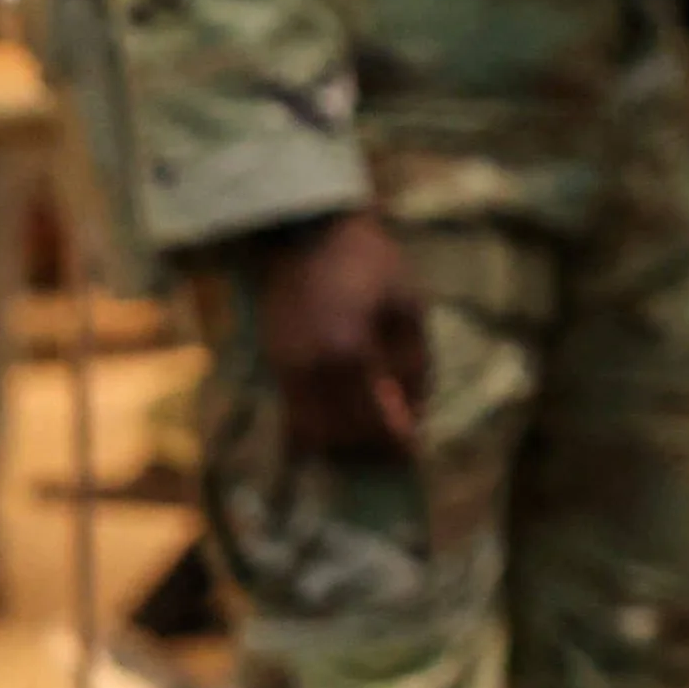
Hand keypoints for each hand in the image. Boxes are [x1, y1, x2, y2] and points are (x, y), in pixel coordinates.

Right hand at [255, 211, 429, 458]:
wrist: (311, 234)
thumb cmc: (372, 265)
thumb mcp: (409, 308)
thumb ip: (414, 365)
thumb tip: (415, 413)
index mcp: (351, 353)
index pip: (371, 422)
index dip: (394, 444)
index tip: (412, 453)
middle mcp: (312, 369)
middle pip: (336, 438)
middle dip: (367, 450)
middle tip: (392, 446)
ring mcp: (286, 369)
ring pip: (307, 434)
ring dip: (339, 443)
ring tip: (368, 432)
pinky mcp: (273, 364)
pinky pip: (291, 415)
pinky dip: (316, 427)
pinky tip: (342, 417)